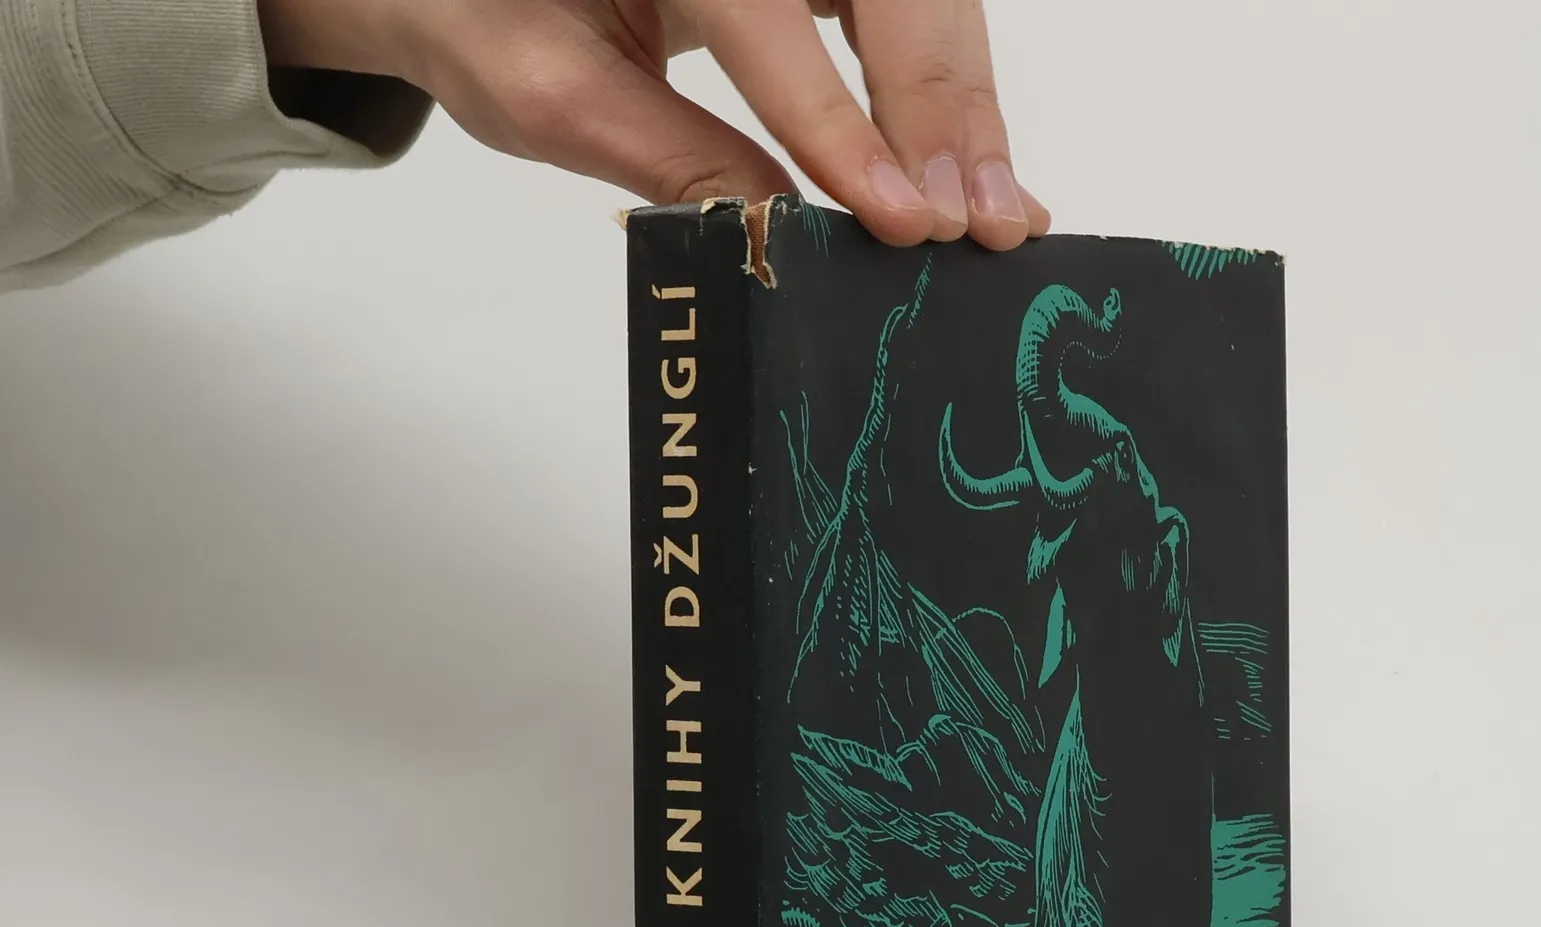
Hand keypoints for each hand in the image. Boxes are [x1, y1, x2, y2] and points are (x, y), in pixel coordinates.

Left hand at [256, 0, 1049, 248]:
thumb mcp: (544, 90)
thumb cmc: (484, 7)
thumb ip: (663, 155)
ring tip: (999, 215)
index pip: (764, 7)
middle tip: (976, 222)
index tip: (897, 214)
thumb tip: (777, 232)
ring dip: (965, 107)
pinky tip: (980, 170)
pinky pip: (913, 9)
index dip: (838, 118)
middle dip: (938, 107)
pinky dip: (951, 92)